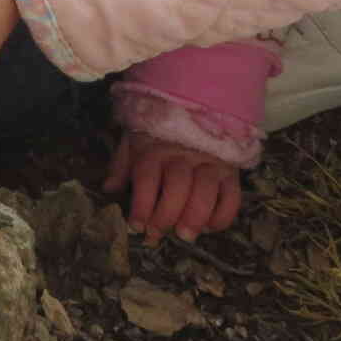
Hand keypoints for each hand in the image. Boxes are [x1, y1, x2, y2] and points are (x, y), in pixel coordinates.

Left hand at [104, 131, 241, 242]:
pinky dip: (223, 215)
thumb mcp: (134, 141)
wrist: (196, 106)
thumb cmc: (159, 133)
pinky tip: (210, 227)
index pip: (147, 177)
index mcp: (155, 148)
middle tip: (158, 234)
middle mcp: (183, 154)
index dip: (141, 204)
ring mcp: (209, 161)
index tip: (136, 225)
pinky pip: (232, 195)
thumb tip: (108, 189)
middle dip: (167, 214)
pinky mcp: (230, 171)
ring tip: (186, 234)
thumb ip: (122, 165)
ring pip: (206, 190)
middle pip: (177, 185)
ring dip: (196, 216)